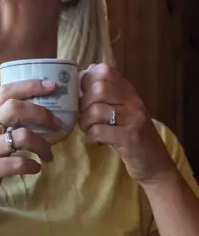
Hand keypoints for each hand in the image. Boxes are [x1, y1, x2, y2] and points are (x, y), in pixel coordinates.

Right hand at [0, 79, 61, 232]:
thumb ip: (5, 129)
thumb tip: (38, 118)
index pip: (4, 91)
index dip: (29, 85)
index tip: (51, 86)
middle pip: (14, 107)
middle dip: (41, 112)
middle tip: (56, 124)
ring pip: (21, 136)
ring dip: (42, 144)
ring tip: (49, 155)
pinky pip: (18, 163)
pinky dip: (33, 166)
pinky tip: (35, 169)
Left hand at [79, 63, 173, 184]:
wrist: (155, 164)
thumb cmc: (132, 137)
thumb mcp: (122, 112)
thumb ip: (107, 96)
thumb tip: (82, 77)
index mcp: (129, 92)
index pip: (105, 70)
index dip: (87, 79)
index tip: (81, 92)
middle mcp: (133, 101)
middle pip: (99, 89)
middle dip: (83, 103)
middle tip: (84, 115)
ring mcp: (133, 119)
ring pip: (96, 110)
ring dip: (85, 122)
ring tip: (89, 129)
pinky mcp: (130, 138)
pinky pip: (99, 131)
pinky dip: (91, 137)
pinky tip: (96, 140)